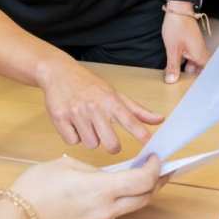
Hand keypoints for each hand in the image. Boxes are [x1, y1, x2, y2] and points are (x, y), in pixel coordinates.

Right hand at [9, 154, 162, 218]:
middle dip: (155, 184)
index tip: (157, 159)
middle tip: (159, 171)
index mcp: (101, 189)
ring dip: (133, 195)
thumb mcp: (64, 165)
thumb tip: (102, 176)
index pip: (142, 180)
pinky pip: (106, 218)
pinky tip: (98, 196)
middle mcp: (105, 211)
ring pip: (126, 209)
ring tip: (128, 180)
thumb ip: (90, 169)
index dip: (155, 169)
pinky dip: (110, 205)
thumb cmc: (35, 188)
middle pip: (143, 199)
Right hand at [38, 57, 162, 153]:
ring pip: (91, 144)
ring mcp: (76, 113)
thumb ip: (136, 110)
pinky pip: (72, 141)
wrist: (58, 72)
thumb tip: (160, 120)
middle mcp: (94, 107)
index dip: (141, 135)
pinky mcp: (59, 118)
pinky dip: (74, 136)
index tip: (149, 146)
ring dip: (90, 138)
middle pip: (111, 144)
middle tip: (108, 137)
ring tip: (86, 124)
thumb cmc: (88, 84)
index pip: (130, 121)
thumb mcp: (114, 93)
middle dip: (112, 145)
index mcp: (110, 100)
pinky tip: (73, 123)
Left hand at [162, 4, 209, 82]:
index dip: (203, 84)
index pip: (207, 75)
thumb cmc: (177, 27)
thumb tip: (172, 81)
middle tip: (181, 87)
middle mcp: (201, 53)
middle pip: (200, 71)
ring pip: (193, 64)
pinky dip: (183, 62)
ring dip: (186, 70)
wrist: (177, 9)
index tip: (197, 92)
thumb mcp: (173, 49)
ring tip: (175, 78)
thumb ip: (173, 66)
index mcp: (201, 56)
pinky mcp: (190, 43)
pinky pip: (189, 57)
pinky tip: (174, 65)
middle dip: (191, 78)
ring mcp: (196, 48)